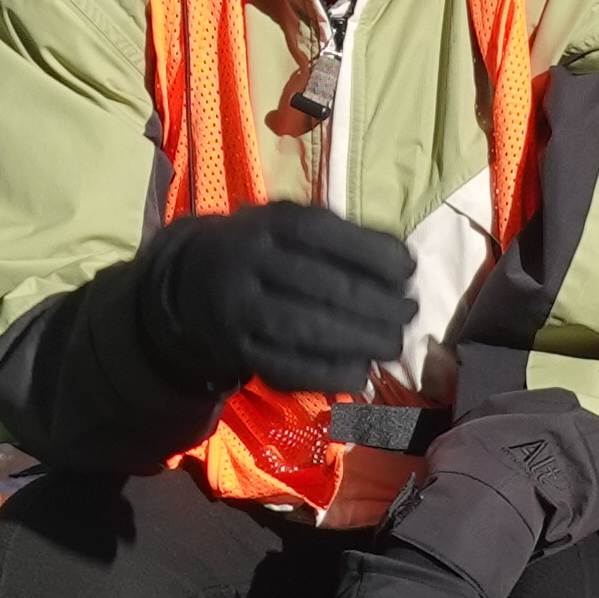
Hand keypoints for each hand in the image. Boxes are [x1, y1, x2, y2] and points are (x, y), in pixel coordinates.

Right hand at [141, 204, 411, 396]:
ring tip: (392, 344)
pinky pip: (286, 368)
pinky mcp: (236, 350)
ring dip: (359, 341)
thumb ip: (339, 237)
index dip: (372, 253)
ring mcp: (239, 310)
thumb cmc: (262, 248)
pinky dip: (329, 374)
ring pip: (305, 329)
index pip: (324, 235)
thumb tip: (401, 263)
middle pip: (321, 286)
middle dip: (377, 304)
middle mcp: (248, 263)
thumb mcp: (288, 223)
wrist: (189, 283)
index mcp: (267, 224)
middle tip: (409, 314)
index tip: (409, 269)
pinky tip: (359, 373)